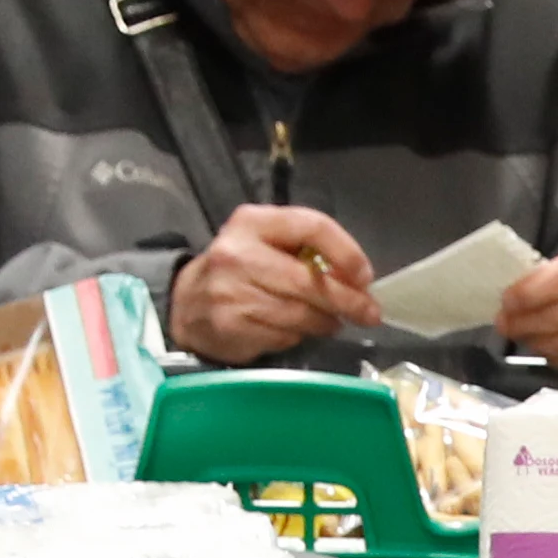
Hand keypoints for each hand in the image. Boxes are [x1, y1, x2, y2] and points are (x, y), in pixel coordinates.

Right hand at [171, 204, 378, 363]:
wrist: (188, 303)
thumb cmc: (241, 269)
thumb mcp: (267, 243)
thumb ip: (307, 250)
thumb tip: (357, 280)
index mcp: (253, 222)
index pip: (312, 226)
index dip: (347, 252)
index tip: (365, 277)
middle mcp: (239, 253)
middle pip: (309, 280)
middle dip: (347, 300)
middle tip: (369, 313)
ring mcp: (232, 291)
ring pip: (300, 313)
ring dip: (325, 322)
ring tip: (332, 321)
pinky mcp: (231, 325)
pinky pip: (283, 335)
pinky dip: (299, 336)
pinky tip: (298, 330)